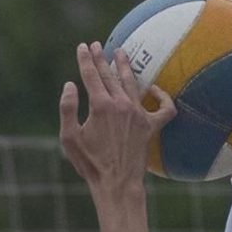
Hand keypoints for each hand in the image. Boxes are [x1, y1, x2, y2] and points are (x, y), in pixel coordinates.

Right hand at [59, 42, 173, 198]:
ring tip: (121, 53)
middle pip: (109, 75)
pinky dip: (162, 97)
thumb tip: (69, 85)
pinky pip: (164, 108)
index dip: (85, 59)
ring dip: (125, 66)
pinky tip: (155, 89)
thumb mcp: (69, 138)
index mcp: (100, 105)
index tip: (82, 47)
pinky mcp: (151, 127)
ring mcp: (138, 114)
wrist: (117, 185)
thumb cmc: (91, 165)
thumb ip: (67, 109)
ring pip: (132, 83)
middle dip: (101, 59)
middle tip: (97, 46)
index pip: (91, 75)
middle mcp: (121, 104)